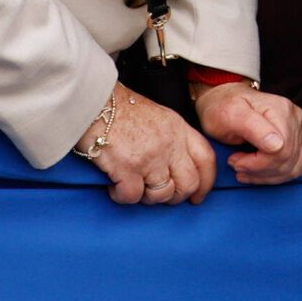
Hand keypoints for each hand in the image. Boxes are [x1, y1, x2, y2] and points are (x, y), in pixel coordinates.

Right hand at [81, 84, 216, 205]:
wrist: (95, 103)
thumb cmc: (122, 110)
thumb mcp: (160, 118)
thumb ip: (173, 139)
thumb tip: (176, 166)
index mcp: (180, 129)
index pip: (206, 159)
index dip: (206, 182)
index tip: (198, 196)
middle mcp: (170, 144)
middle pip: (189, 183)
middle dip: (175, 197)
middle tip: (159, 196)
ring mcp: (151, 157)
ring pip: (162, 194)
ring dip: (147, 198)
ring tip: (134, 187)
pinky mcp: (127, 168)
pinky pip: (132, 196)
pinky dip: (122, 196)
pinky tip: (114, 186)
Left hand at [193, 82, 301, 185]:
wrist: (225, 100)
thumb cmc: (223, 107)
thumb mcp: (230, 114)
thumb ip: (253, 127)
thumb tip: (278, 146)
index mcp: (281, 110)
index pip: (281, 150)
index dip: (257, 164)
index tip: (234, 160)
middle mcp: (296, 118)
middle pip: (288, 160)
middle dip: (259, 170)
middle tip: (236, 164)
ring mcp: (300, 129)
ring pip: (294, 167)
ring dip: (268, 176)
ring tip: (246, 169)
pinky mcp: (299, 140)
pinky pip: (299, 166)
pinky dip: (279, 175)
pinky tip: (261, 172)